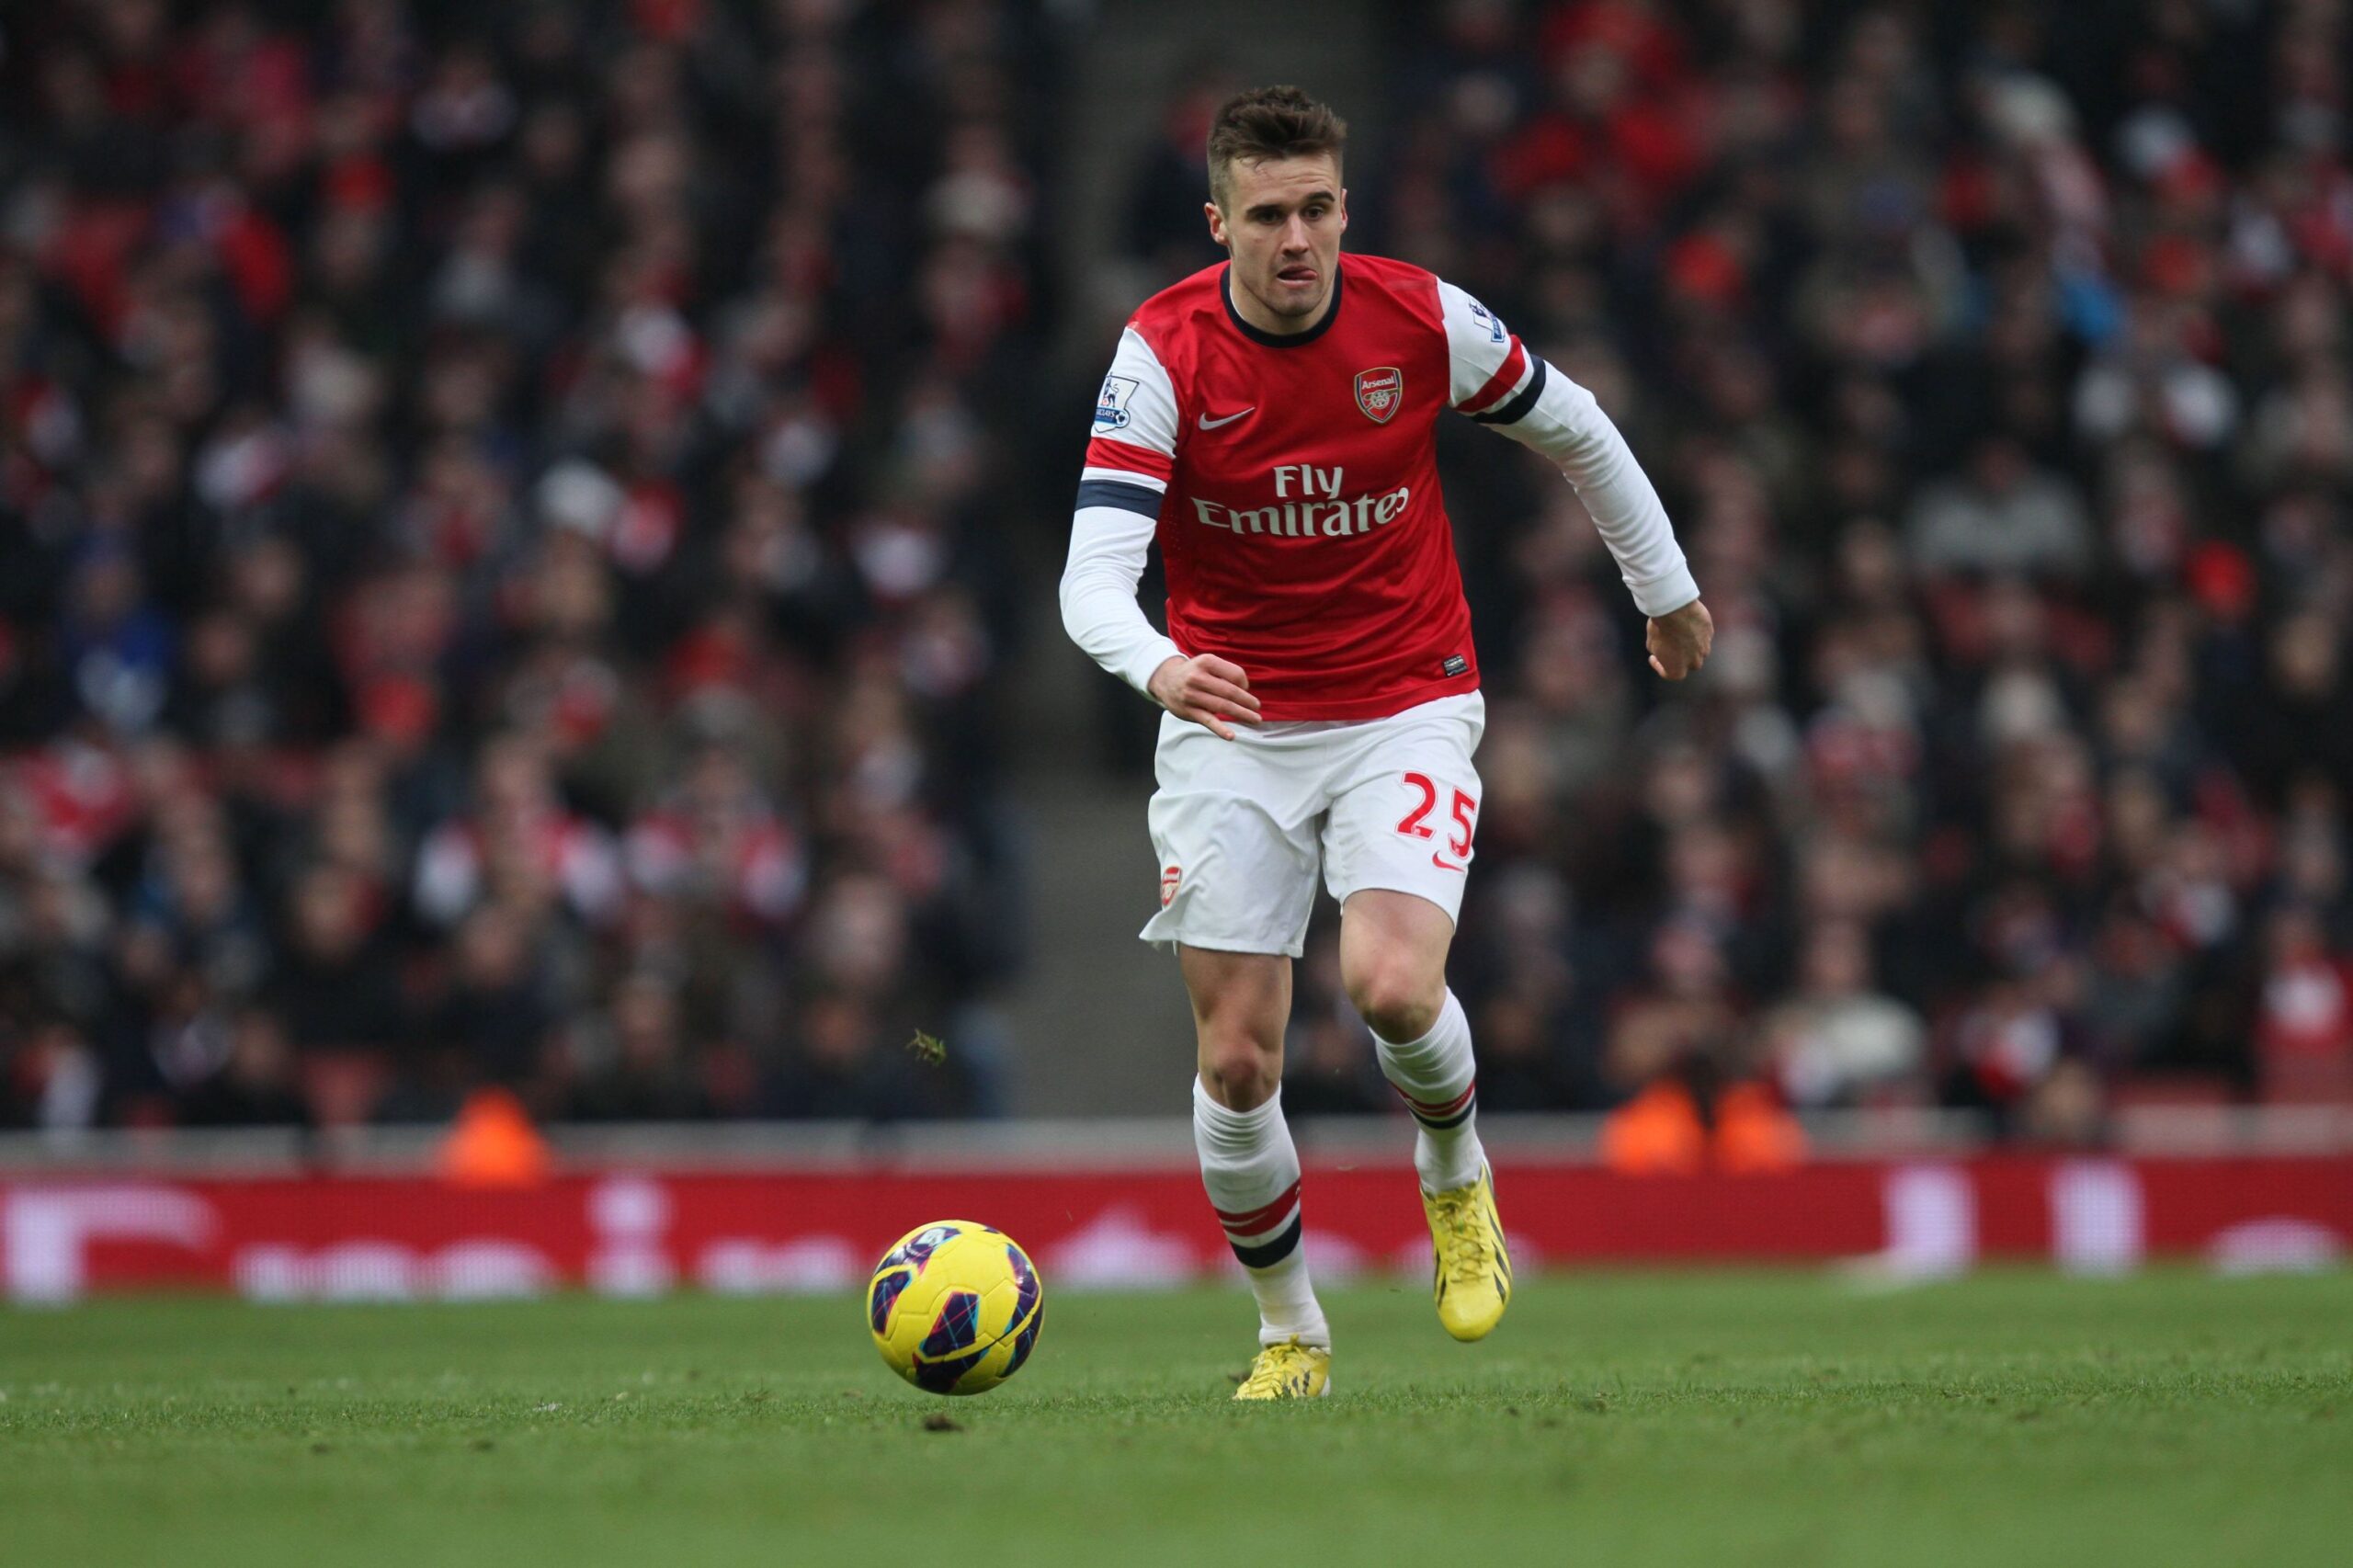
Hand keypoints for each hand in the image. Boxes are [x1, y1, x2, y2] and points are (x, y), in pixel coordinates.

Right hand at [1148, 653, 1262, 739]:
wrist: (1166, 680)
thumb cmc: (1194, 672)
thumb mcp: (1207, 663)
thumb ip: (1225, 673)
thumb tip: (1245, 691)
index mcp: (1206, 662)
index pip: (1235, 674)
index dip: (1244, 683)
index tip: (1245, 689)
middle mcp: (1198, 678)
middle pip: (1230, 691)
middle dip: (1247, 701)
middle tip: (1257, 707)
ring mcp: (1192, 695)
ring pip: (1222, 706)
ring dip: (1242, 714)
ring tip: (1255, 719)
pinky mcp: (1189, 711)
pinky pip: (1208, 721)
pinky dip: (1220, 729)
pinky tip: (1231, 736)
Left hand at [1646, 598, 1713, 680]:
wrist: (1676, 609)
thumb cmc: (1661, 628)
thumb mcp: (1651, 644)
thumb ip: (1659, 652)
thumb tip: (1663, 650)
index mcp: (1677, 670)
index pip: (1670, 675)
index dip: (1660, 667)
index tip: (1654, 658)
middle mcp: (1694, 662)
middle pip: (1689, 664)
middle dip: (1681, 658)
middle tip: (1671, 648)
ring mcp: (1705, 648)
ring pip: (1699, 650)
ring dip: (1690, 645)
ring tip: (1679, 634)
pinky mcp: (1710, 633)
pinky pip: (1703, 636)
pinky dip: (1696, 632)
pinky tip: (1687, 623)